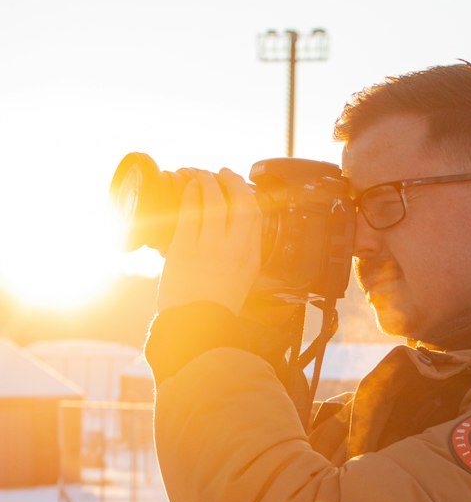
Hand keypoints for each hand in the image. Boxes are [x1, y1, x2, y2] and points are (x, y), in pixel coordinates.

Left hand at [156, 168, 262, 313]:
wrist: (196, 328)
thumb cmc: (216, 307)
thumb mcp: (240, 281)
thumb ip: (240, 257)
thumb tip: (233, 234)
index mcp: (252, 258)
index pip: (255, 215)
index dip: (247, 194)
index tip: (239, 186)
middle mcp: (235, 249)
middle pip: (239, 200)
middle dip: (231, 180)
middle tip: (222, 173)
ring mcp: (210, 247)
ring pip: (213, 199)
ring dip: (207, 181)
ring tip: (201, 176)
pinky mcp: (185, 248)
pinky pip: (189, 211)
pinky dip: (189, 194)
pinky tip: (187, 189)